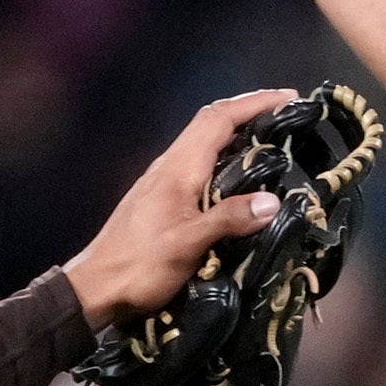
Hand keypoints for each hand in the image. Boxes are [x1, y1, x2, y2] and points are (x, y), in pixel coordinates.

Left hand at [64, 89, 293, 325]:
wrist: (97, 287)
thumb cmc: (140, 266)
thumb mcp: (187, 245)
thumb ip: (228, 220)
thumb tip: (273, 201)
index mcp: (178, 168)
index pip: (218, 119)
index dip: (254, 104)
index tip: (288, 98)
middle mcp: (170, 165)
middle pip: (210, 122)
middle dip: (248, 110)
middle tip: (285, 114)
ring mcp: (163, 180)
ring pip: (203, 141)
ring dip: (236, 132)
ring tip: (271, 140)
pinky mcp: (162, 197)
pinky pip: (199, 162)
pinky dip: (225, 156)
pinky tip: (239, 175)